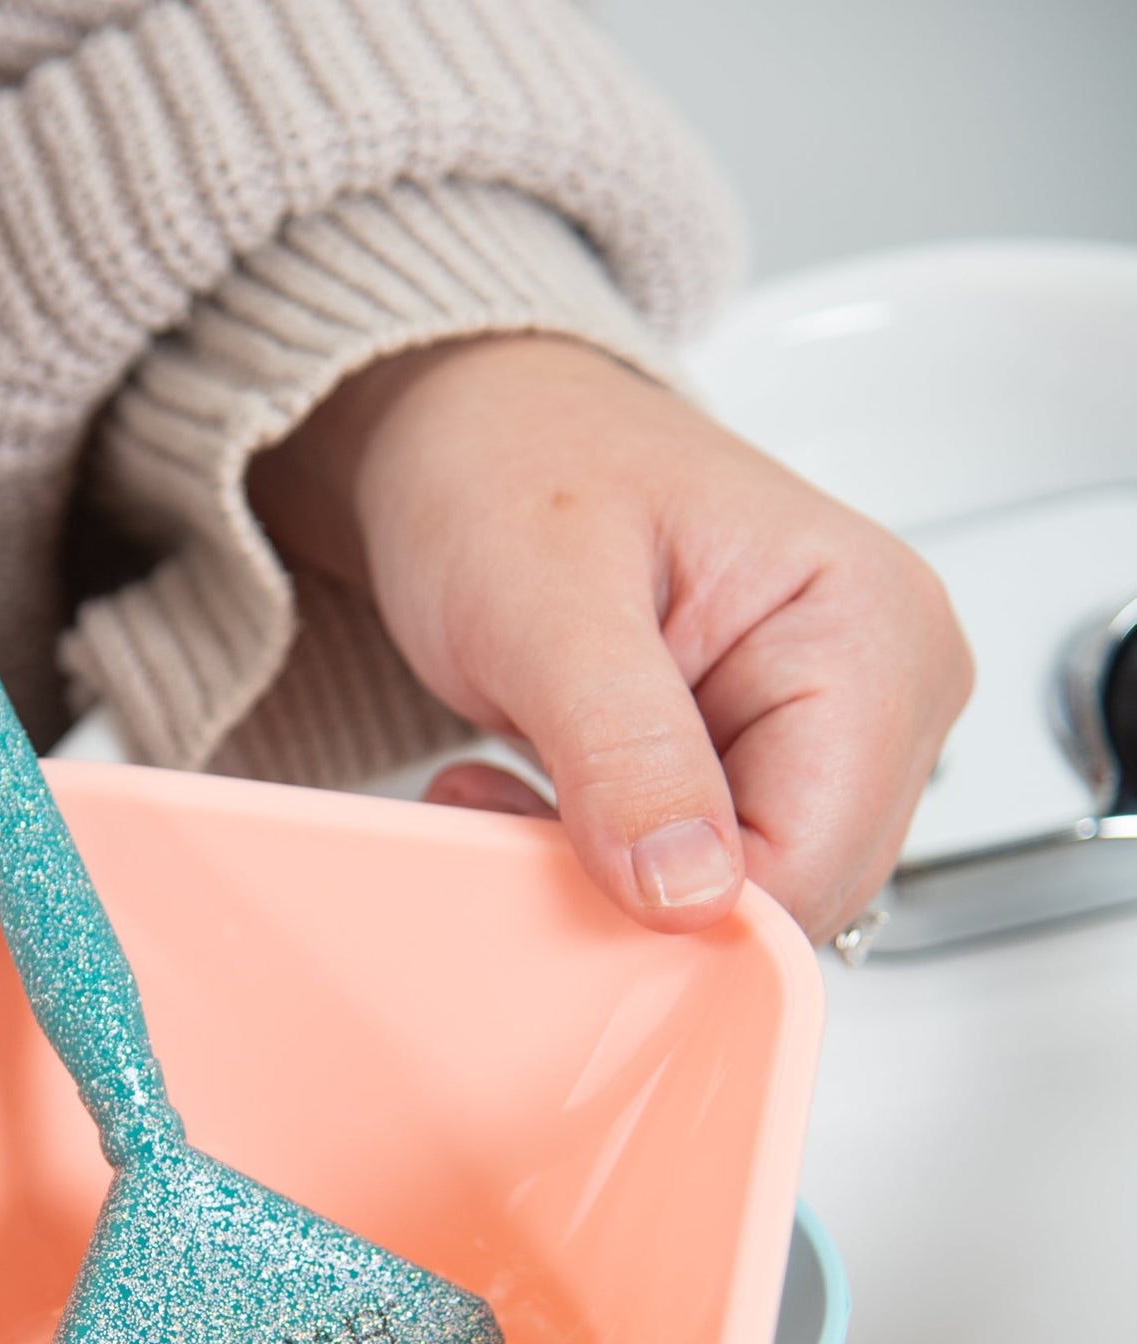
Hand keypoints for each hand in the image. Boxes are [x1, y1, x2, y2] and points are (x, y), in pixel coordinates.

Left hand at [248, 334, 972, 940]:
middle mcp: (879, 687)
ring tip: (518, 786)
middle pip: (792, 894)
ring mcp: (826, 733)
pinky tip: (538, 796)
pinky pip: (698, 876)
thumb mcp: (548, 605)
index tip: (563, 879)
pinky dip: (602, 865)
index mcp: (873, 629)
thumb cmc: (512, 463)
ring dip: (609, 882)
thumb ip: (623, 750)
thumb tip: (689, 892)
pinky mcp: (758, 763)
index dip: (687, 910)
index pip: (817, 860)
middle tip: (514, 813)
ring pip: (737, 899)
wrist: (466, 431)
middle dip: (640, 895)